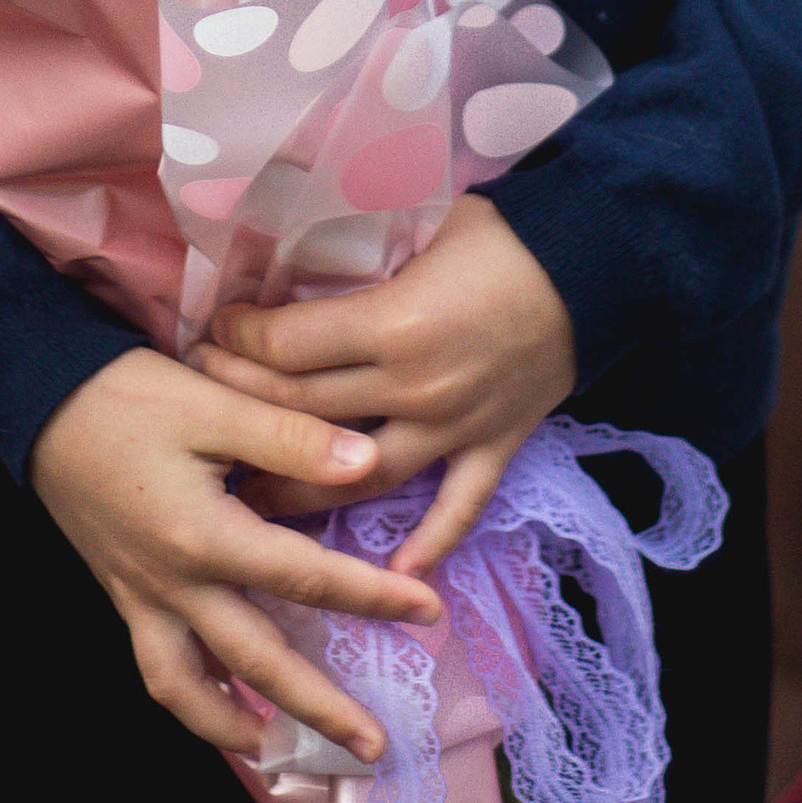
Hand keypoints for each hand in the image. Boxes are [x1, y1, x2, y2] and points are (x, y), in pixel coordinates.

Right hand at [28, 347, 440, 762]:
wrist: (38, 397)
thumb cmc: (127, 394)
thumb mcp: (214, 401)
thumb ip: (291, 437)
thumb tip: (366, 463)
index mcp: (205, 536)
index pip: (307, 579)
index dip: (372, 599)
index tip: (428, 614)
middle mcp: (174, 583)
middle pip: (257, 664)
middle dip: (318, 711)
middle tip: (373, 748)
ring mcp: (141, 597)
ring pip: (191, 690)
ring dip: (239, 730)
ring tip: (282, 755)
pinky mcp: (121, 593)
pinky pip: (158, 667)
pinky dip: (193, 699)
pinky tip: (221, 705)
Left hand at [196, 196, 576, 576]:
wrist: (599, 261)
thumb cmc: (502, 232)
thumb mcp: (420, 225)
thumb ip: (362, 259)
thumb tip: (293, 263)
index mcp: (394, 324)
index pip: (288, 348)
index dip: (237, 342)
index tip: (211, 336)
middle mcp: (416, 387)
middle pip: (305, 411)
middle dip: (242, 405)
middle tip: (202, 402)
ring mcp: (455, 427)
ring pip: (360, 476)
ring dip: (299, 493)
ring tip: (246, 503)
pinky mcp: (495, 446)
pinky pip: (458, 509)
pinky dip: (430, 544)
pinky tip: (394, 577)